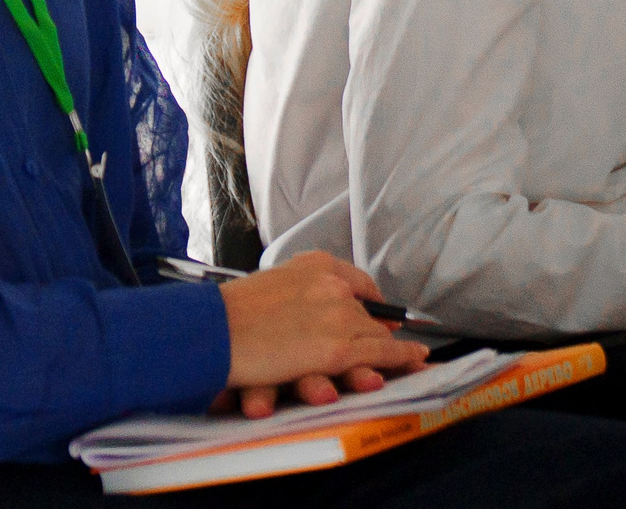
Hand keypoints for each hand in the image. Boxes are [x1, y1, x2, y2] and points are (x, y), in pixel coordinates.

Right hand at [216, 253, 425, 419]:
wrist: (211, 331)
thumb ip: (295, 295)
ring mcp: (338, 316)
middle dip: (378, 327)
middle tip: (392, 338)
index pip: (354, 280)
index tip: (376, 310)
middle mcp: (332, 285)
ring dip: (393, 347)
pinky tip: (414, 358)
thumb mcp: (268, 289)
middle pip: (366, 310)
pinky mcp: (336, 349)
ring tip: (412, 356)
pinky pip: (380, 353)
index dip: (369, 300)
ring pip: (375, 333)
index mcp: (314, 266)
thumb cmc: (225, 317)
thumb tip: (309, 312)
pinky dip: (401, 357)